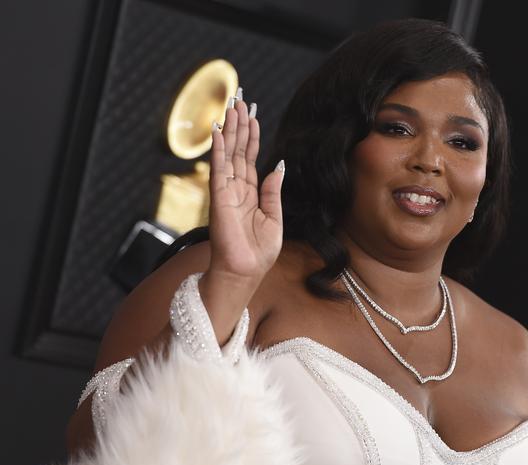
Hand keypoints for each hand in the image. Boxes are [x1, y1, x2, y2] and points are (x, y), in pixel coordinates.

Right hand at [206, 90, 283, 286]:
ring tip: (231, 107)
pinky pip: (219, 169)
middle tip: (239, 100)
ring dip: (230, 130)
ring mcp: (226, 192)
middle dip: (240, 125)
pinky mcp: (219, 198)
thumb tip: (279, 166)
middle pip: (238, 151)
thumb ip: (273, 191)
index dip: (252, 136)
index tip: (252, 115)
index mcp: (251, 194)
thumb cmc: (258, 253)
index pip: (250, 159)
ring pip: (229, 154)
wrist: (245, 273)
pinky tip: (220, 131)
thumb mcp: (274, 218)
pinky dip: (219, 149)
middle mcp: (236, 189)